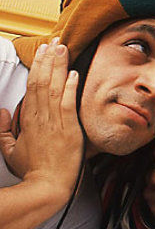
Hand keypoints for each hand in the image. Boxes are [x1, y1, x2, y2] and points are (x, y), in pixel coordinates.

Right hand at [0, 39, 82, 195]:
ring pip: (55, 88)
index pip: (32, 86)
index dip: (38, 66)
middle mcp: (41, 117)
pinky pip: (68, 104)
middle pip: (43, 82)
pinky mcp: (70, 129)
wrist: (48, 186)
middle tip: (55, 42)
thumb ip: (2, 130)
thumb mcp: (9, 150)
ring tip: (63, 49)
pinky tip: (73, 74)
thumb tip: (1, 112)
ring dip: (60, 66)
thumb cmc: (32, 169)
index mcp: (28, 120)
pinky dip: (70, 88)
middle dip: (49, 59)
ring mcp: (55, 122)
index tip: (43, 52)